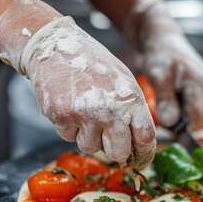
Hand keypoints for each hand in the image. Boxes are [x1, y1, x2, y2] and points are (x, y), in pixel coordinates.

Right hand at [0, 0, 155, 168]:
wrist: (56, 45)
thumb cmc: (94, 64)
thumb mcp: (124, 82)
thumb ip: (133, 111)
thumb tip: (139, 144)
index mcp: (131, 98)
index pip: (145, 138)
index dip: (143, 151)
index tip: (138, 156)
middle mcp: (110, 109)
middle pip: (119, 153)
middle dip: (115, 151)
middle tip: (109, 140)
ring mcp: (84, 114)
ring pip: (91, 148)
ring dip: (89, 136)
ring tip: (86, 112)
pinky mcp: (61, 117)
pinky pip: (69, 138)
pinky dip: (70, 128)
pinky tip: (70, 106)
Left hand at [125, 0, 202, 129]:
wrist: (165, 41)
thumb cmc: (160, 56)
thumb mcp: (157, 76)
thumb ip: (166, 100)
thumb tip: (171, 123)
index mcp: (202, 85)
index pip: (196, 121)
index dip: (180, 128)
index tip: (164, 123)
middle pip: (202, 123)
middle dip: (183, 126)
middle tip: (165, 114)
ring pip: (202, 120)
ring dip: (186, 120)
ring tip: (170, 105)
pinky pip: (201, 112)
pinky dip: (188, 114)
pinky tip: (176, 103)